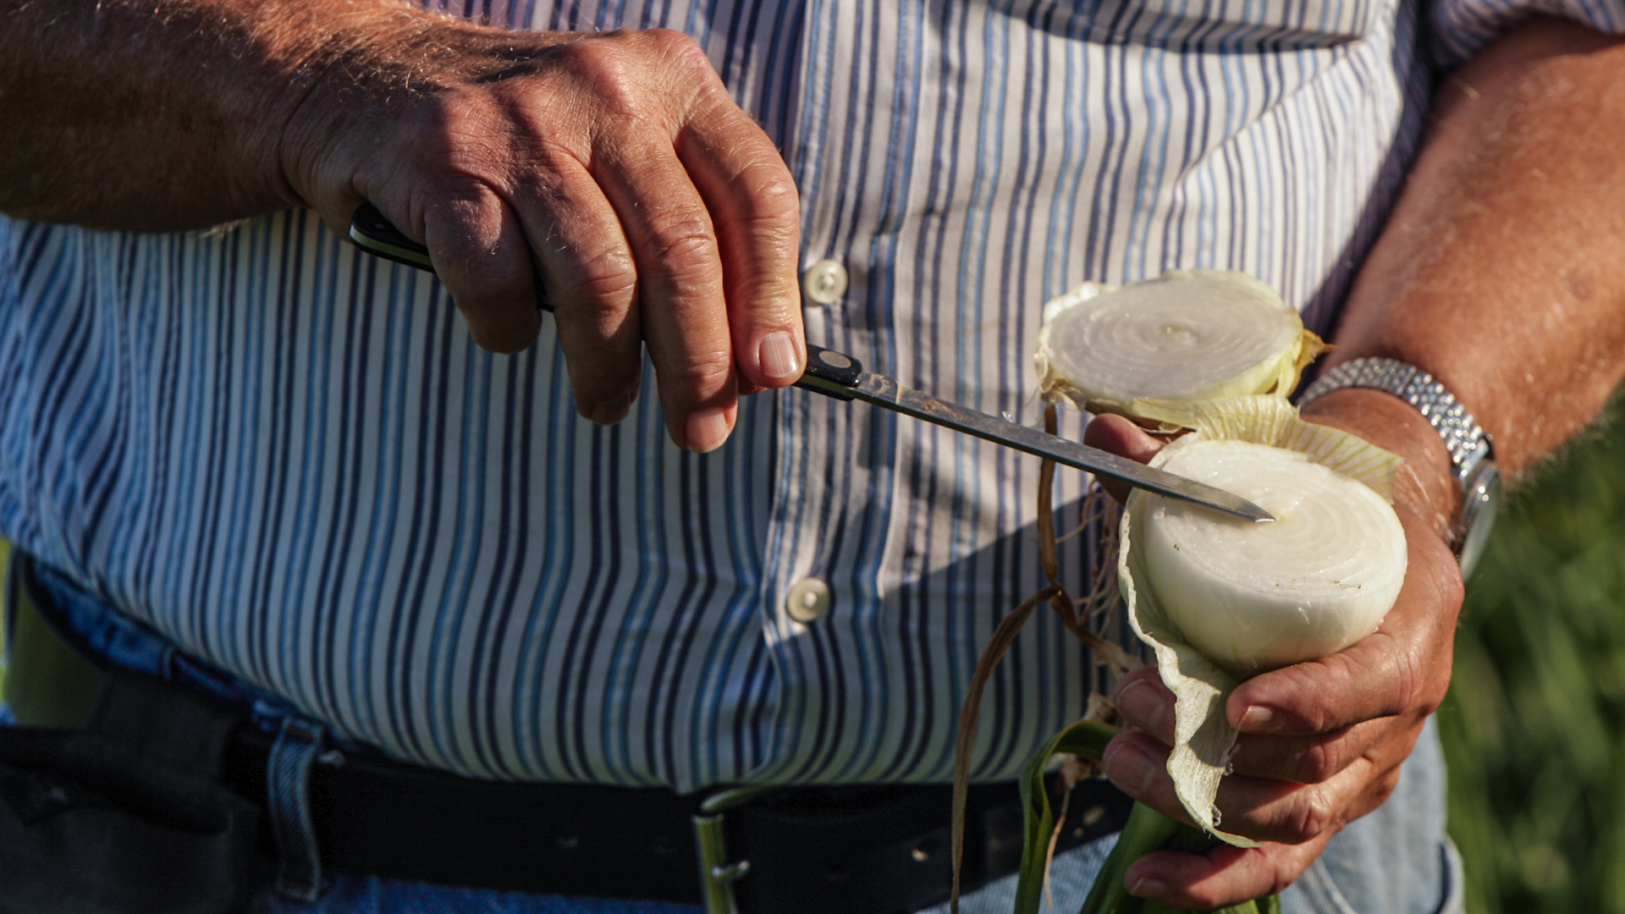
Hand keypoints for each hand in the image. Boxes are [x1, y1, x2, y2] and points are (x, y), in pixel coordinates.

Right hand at [280, 12, 804, 451]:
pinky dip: (511, 332)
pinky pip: (501, 286)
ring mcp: (521, 121)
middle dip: (699, 364)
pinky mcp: (444, 164)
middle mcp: (605, 88)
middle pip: (684, 253)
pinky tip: (512, 334)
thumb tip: (751, 360)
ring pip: (602, 281)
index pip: (756, 195)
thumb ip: (685, 225)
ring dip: (608, 368)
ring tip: (606, 403)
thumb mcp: (616, 146)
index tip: (773, 374)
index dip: (772, 297)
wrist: (358, 77)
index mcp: (671, 79)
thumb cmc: (516, 142)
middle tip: (700, 429)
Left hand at [1081, 405, 1463, 907]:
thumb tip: (1097, 426)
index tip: (1235, 705)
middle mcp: (1400, 707)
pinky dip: (1217, 880)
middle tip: (1131, 707)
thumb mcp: (1275, 471)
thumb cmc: (1317, 506)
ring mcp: (1368, 759)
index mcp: (1409, 622)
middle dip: (1219, 751)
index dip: (1308, 704)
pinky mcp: (1330, 793)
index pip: (1375, 684)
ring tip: (1121, 762)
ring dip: (1202, 804)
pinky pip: (1284, 855)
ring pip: (1298, 817)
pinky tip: (1149, 881)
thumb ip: (1183, 458)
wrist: (1377, 532)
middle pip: (1319, 764)